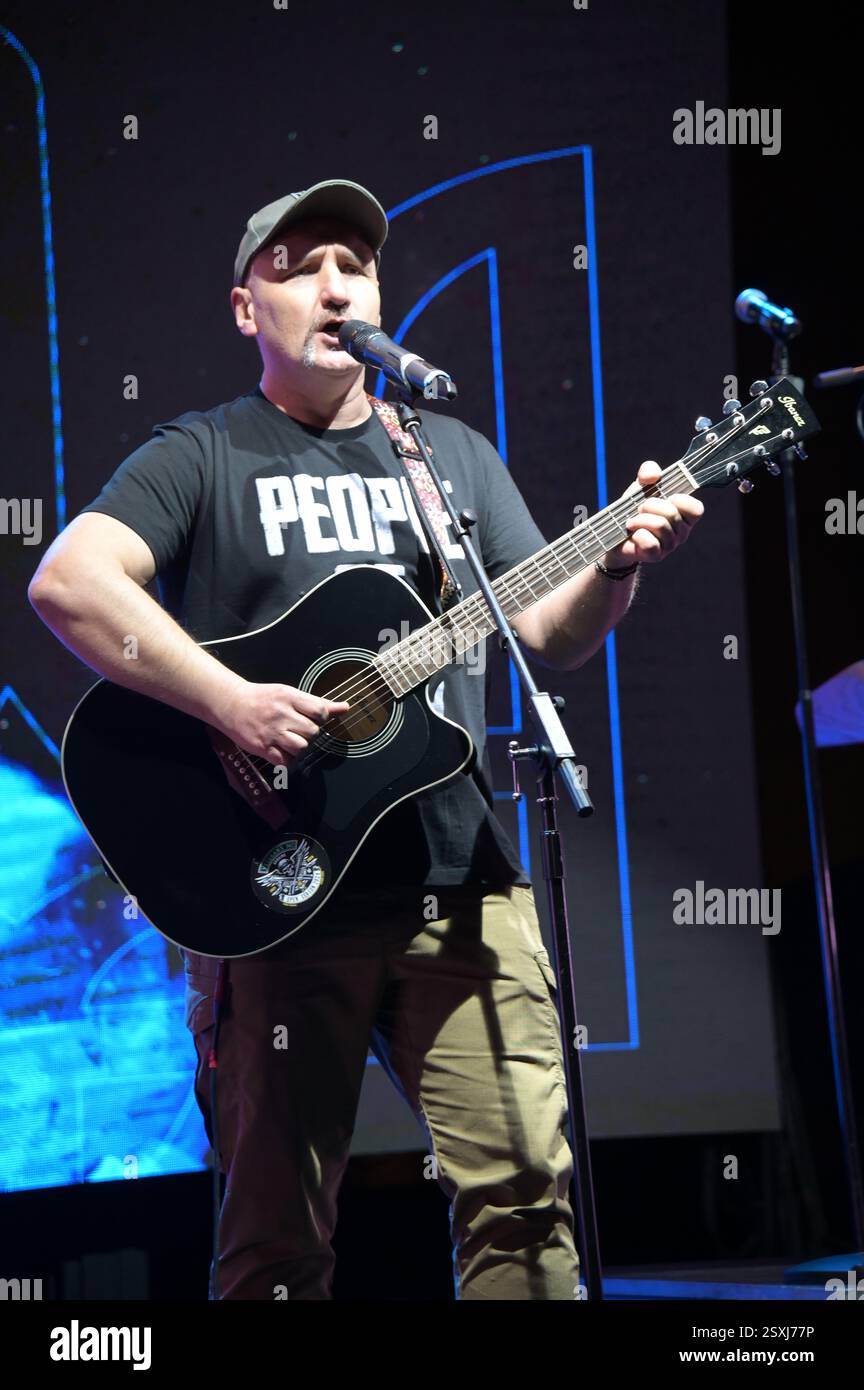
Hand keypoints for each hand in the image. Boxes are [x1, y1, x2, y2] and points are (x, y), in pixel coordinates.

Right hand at [216, 680, 350, 766]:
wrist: (231, 703)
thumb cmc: (262, 698)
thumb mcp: (289, 693)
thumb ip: (317, 703)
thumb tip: (344, 707)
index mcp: (290, 697)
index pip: (320, 711)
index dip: (321, 718)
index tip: (313, 718)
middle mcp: (282, 714)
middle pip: (313, 732)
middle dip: (309, 733)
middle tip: (297, 729)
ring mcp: (272, 732)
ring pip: (302, 747)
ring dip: (299, 747)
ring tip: (288, 741)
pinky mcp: (263, 747)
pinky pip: (285, 761)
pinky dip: (287, 760)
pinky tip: (281, 751)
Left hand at [603, 460, 704, 566]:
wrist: (616, 533)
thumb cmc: (634, 509)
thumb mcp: (641, 486)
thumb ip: (648, 472)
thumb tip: (653, 474)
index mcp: (684, 515)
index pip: (696, 509)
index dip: (680, 500)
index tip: (665, 497)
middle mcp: (682, 531)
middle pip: (672, 513)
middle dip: (650, 505)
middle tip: (640, 509)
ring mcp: (670, 545)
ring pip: (660, 525)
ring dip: (640, 519)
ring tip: (632, 521)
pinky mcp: (656, 556)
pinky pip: (649, 542)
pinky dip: (637, 534)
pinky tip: (633, 534)